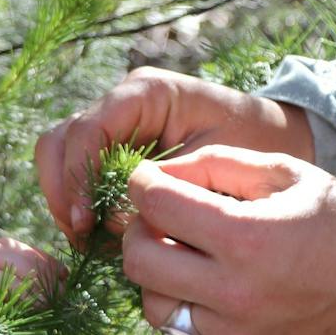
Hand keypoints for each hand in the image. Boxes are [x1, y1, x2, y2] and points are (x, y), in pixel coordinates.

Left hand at [0, 237, 61, 334]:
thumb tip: (6, 324)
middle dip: (31, 269)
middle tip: (58, 294)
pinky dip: (30, 262)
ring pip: (2, 247)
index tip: (41, 306)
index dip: (13, 287)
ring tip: (60, 282)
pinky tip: (52, 276)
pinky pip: (4, 254)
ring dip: (35, 261)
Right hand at [35, 67, 314, 241]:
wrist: (276, 139)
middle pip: (59, 140)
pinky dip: (82, 204)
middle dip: (61, 189)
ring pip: (60, 157)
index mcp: (146, 93)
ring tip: (86, 240)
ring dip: (66, 199)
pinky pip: (81, 174)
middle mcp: (121, 103)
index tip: (83, 222)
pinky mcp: (115, 150)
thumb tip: (110, 220)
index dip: (77, 177)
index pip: (87, 130)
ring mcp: (114, 125)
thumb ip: (165, 188)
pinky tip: (99, 236)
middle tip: (79, 235)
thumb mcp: (213, 163)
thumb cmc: (252, 144)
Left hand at [121, 145, 335, 334]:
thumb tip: (161, 173)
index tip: (152, 182)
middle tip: (162, 222)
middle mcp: (235, 292)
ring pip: (154, 306)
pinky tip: (202, 298)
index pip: (156, 205)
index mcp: (246, 237)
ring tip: (187, 262)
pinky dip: (180, 320)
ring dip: (159, 278)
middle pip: (139, 260)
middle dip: (140, 231)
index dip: (144, 184)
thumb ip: (220, 163)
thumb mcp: (289, 174)